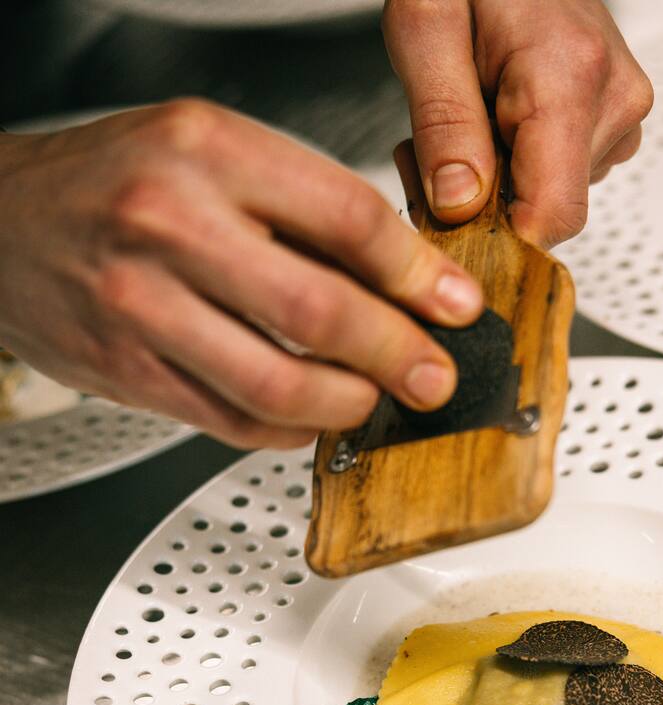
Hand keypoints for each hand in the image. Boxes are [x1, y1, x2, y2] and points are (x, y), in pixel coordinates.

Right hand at [0, 101, 483, 448]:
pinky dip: (287, 430)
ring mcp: (144, 307)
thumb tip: (402, 274)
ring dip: (346, 405)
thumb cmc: (112, 183)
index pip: (347, 219)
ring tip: (373, 400)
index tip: (454, 305)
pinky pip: (231, 420)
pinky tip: (311, 417)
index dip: (417, 275)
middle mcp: (171, 226)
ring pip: (277, 385)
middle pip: (320, 312)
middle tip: (432, 375)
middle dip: (398, 355)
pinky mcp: (128, 372)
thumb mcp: (209, 153)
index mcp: (207, 152)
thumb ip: (299, 206)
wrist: (3, 225)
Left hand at [383, 0, 652, 247]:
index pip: (552, 217)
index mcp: (570, 79)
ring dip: (494, 185)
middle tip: (430, 151)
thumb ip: (442, 123)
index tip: (449, 218)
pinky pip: (562, 175)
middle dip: (483, 207)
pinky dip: (516, 165)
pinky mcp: (614, 118)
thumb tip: (460, 207)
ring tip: (464, 120)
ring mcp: (620, 111)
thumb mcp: (425, 28)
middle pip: (548, 213)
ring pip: (552, 198)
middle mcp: (613, 100)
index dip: (497, 237)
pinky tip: (491, 121)